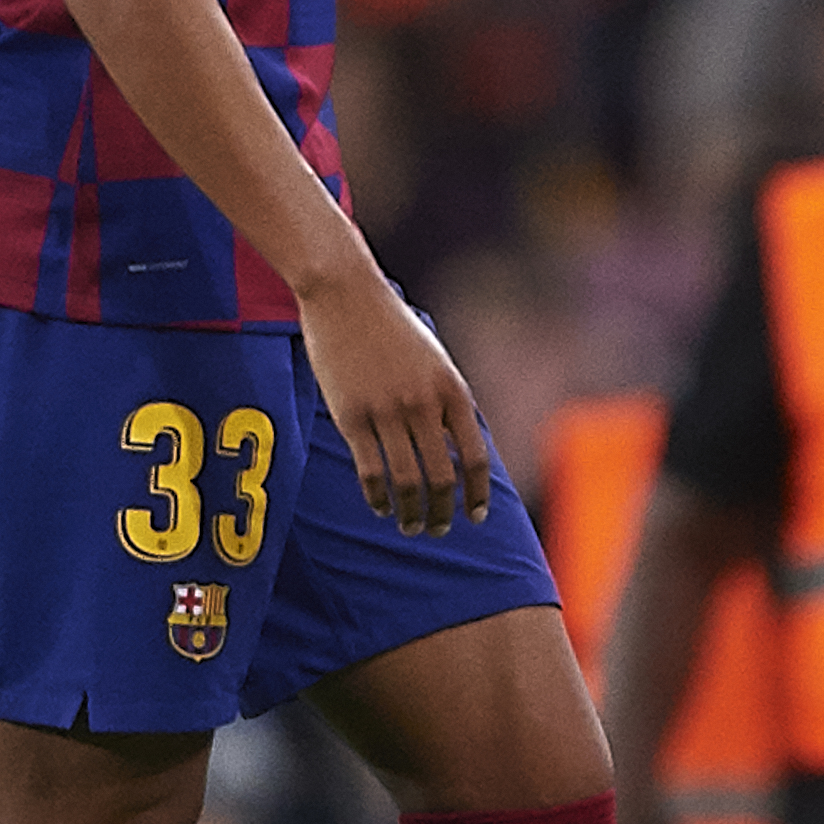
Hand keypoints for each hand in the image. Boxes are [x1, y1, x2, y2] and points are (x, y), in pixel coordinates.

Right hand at [294, 270, 491, 534]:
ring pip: (405, 482)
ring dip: (410, 513)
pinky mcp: (350, 415)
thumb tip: (455, 451)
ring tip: (409, 527)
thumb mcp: (434, 361)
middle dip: (443, 512)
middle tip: (438, 530)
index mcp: (452, 390)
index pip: (474, 457)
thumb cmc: (391, 327)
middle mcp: (423, 404)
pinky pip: (369, 470)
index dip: (477, 494)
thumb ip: (446, 402)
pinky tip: (378, 507)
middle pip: (442, 478)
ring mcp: (386, 411)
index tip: (474, 517)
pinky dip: (377, 497)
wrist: (346, 293)